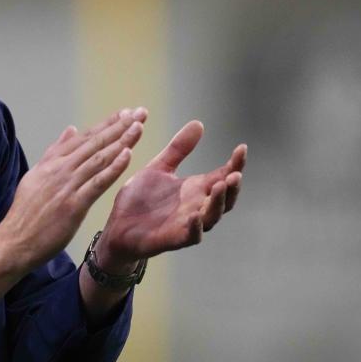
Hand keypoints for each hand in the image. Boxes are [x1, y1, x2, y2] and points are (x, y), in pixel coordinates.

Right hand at [0, 107, 147, 271]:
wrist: (15, 240)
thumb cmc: (26, 212)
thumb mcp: (36, 175)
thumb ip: (55, 152)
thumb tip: (71, 129)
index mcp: (52, 162)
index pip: (85, 137)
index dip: (107, 124)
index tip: (125, 113)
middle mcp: (60, 169)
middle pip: (95, 143)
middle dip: (119, 126)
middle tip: (140, 112)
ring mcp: (67, 186)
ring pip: (99, 158)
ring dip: (121, 141)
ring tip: (138, 126)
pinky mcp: (74, 205)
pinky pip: (97, 183)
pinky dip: (113, 167)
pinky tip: (127, 154)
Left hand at [95, 120, 245, 268]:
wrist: (118, 226)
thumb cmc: (141, 199)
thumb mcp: (159, 168)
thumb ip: (179, 149)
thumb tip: (198, 123)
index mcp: (195, 189)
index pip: (222, 176)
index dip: (235, 164)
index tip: (242, 148)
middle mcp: (196, 207)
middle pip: (225, 199)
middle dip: (232, 187)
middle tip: (235, 173)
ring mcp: (187, 224)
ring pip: (212, 217)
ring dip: (218, 203)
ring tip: (220, 186)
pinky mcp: (172, 238)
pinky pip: (190, 235)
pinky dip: (195, 227)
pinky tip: (195, 216)